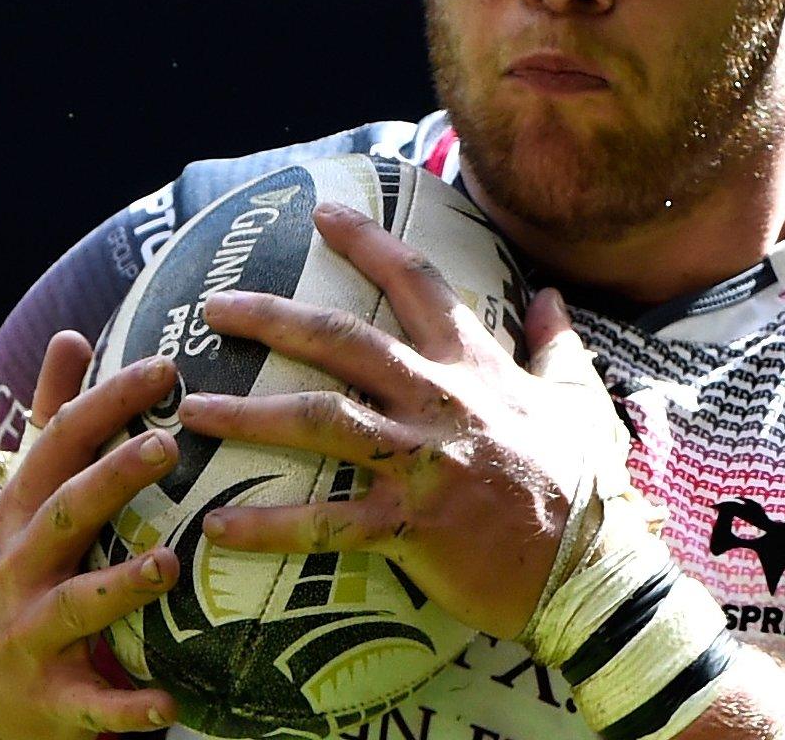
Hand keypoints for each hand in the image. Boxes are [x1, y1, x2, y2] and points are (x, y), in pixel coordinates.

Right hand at [0, 331, 183, 738]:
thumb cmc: (21, 577)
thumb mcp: (27, 498)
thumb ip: (52, 421)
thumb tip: (72, 335)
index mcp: (22, 513)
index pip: (58, 444)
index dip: (107, 403)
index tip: (165, 366)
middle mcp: (19, 568)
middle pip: (64, 515)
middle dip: (110, 480)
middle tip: (168, 445)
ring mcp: (29, 634)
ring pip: (73, 606)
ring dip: (118, 586)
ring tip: (167, 567)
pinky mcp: (50, 701)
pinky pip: (91, 706)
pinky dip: (127, 708)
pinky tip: (171, 705)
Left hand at [178, 200, 623, 639]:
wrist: (593, 570)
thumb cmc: (588, 486)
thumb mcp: (581, 401)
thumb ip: (557, 345)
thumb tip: (551, 297)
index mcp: (476, 369)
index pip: (418, 284)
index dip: (368, 243)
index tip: (322, 214)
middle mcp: (440, 402)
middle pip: (344, 342)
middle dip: (272, 317)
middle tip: (215, 307)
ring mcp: (420, 463)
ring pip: (318, 422)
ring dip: (247, 414)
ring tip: (191, 412)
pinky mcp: (407, 526)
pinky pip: (323, 522)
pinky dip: (266, 526)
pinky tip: (216, 527)